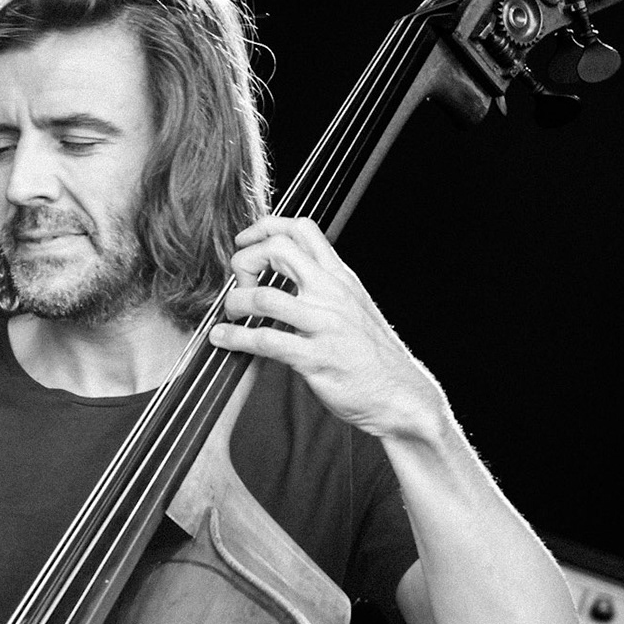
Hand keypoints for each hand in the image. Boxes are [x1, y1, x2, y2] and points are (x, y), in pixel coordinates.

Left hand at [208, 216, 446, 440]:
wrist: (401, 394)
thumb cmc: (372, 354)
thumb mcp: (353, 306)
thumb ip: (324, 286)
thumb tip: (288, 272)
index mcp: (340, 277)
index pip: (302, 228)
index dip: (265, 228)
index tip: (245, 243)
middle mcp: (332, 293)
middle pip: (278, 250)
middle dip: (245, 262)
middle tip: (239, 284)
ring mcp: (324, 325)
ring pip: (263, 297)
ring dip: (235, 303)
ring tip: (231, 315)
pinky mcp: (316, 358)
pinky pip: (265, 340)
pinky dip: (235, 338)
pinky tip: (222, 340)